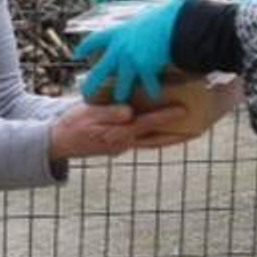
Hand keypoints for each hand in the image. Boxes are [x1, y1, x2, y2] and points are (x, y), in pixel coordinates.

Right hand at [49, 102, 191, 159]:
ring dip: (170, 138)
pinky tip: (163, 132)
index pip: (146, 123)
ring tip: (188, 132)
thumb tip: (130, 111)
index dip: (165, 116)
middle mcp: (123, 143)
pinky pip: (142, 142)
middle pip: (156, 139)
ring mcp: (121, 147)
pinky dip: (155, 138)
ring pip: (151, 143)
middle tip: (198, 127)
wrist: (58, 144)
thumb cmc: (72, 124)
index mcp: (117, 133)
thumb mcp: (87, 114)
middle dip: (177, 134)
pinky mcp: (118, 147)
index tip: (183, 110)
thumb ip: (109, 113)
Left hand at [74, 0, 186, 102]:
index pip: (95, 40)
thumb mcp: (142, 19)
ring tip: (120, 99)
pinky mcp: (145, 68)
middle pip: (100, 70)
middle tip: (84, 94)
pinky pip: (148, 84)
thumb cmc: (162, 16)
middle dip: (91, 84)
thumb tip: (138, 26)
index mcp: (117, 33)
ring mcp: (131, 59)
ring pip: (122, 83)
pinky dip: (153, 89)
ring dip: (122, 92)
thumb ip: (135, 28)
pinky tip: (155, 96)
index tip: (77, 54)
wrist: (173, 22)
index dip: (84, 47)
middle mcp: (120, 48)